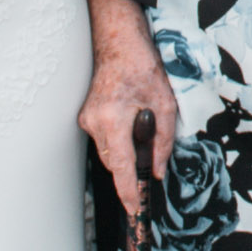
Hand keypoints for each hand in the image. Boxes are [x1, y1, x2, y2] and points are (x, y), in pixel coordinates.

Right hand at [79, 18, 175, 205]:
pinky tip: (129, 120)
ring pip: (108, 151)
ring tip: (142, 127)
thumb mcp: (165, 104)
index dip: (127, 191)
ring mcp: (86, 118)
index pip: (119, 166)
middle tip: (150, 160)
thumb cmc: (143, 68)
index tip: (134, 208)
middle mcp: (94, 122)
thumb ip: (163, 141)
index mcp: (113, 119)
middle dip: (130, 167)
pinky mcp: (86, 115)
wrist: (118, 42)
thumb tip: (156, 170)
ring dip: (125, 151)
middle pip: (113, 162)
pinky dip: (118, 138)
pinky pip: (104, 138)